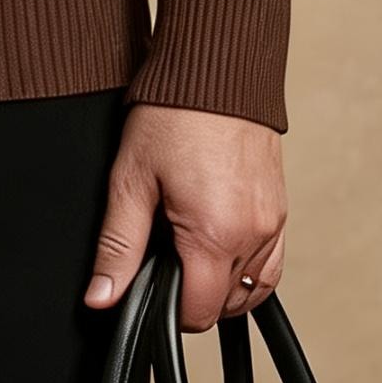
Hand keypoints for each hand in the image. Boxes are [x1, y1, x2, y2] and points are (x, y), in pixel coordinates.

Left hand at [84, 102, 286, 331]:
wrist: (215, 70)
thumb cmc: (172, 115)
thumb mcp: (131, 181)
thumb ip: (117, 247)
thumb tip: (101, 297)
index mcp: (214, 234)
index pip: (197, 313)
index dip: (167, 308)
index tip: (150, 283)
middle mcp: (252, 234)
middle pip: (224, 306)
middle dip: (191, 295)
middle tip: (163, 257)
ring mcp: (273, 223)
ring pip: (252, 290)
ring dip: (221, 287)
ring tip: (189, 255)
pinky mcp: (281, 209)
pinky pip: (271, 264)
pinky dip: (248, 270)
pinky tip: (221, 250)